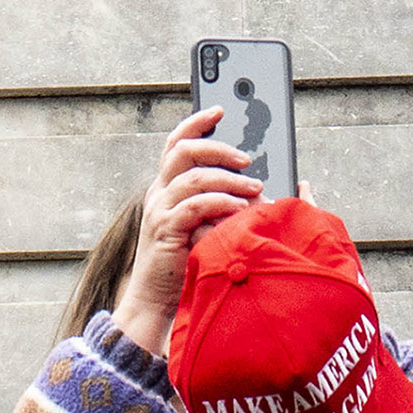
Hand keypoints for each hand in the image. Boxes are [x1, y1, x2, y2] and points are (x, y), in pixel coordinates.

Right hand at [110, 108, 266, 358]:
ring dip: (228, 178)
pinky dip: (220, 202)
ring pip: (193, 176)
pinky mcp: (166, 231)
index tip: (220, 109)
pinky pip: (194, 206)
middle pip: (184, 151)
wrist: (155, 303)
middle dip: (218, 147)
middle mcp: (159, 194)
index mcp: (166, 187)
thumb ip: (218, 204)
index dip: (196, 122)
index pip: (176, 143)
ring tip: (256, 185)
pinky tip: (239, 208)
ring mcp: (160, 211)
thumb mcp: (201, 227)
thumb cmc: (185, 264)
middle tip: (248, 157)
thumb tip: (254, 185)